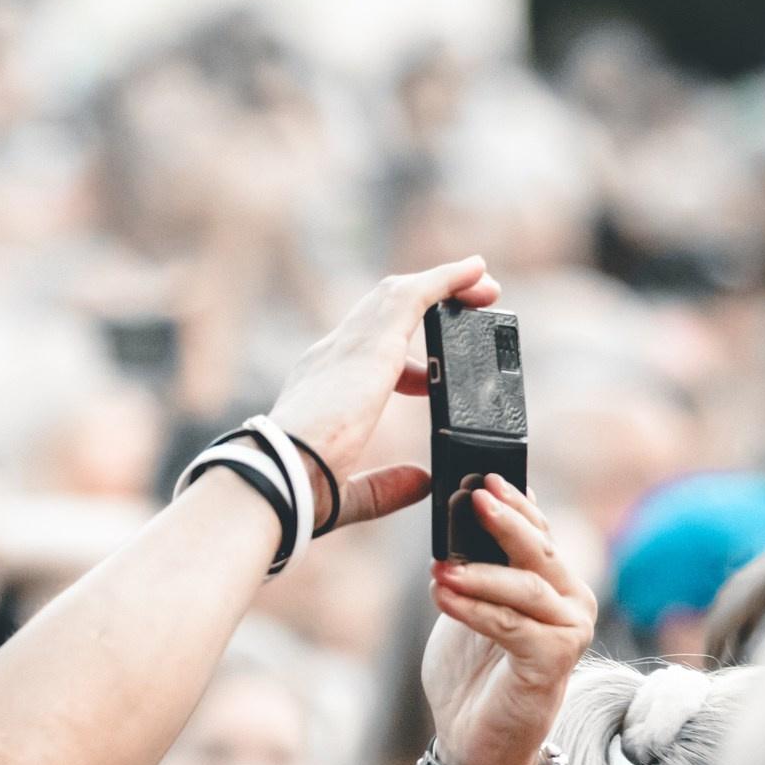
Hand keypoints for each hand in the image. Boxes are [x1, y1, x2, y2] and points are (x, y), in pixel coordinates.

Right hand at [267, 258, 501, 529]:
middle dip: (425, 305)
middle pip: (382, 314)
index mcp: (320, 389)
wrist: (281, 476)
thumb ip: (387, 486)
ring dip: (443, 285)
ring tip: (483, 286)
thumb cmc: (301, 491)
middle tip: (471, 306)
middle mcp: (330, 357)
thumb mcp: (351, 492)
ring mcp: (348, 345)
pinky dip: (447, 278)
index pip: (361, 357)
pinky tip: (476, 271)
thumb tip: (422, 481)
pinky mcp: (373, 342)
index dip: (398, 358)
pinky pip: (416, 295)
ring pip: (398, 295)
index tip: (427, 375)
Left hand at [422, 476, 595, 764]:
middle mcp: (572, 602)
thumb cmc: (471, 671)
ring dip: (480, 573)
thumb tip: (462, 514)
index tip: (485, 474)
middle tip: (475, 495)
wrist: (474, 739)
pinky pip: (512, 625)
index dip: (514, 502)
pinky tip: (443, 595)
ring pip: (526, 588)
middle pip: (539, 551)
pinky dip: (475, 608)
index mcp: (554, 582)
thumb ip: (477, 565)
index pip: (538, 531)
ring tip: (440, 566)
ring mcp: (570, 632)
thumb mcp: (470, 605)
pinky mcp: (554, 662)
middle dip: (506, 521)